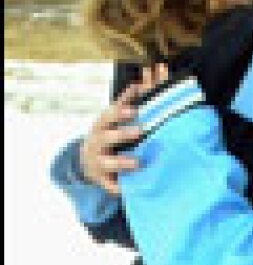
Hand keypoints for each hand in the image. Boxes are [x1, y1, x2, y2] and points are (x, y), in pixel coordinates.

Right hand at [79, 64, 171, 194]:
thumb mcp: (117, 117)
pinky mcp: (102, 180)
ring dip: (122, 162)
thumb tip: (151, 74)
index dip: (122, 109)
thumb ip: (133, 100)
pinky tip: (127, 190)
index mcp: (103, 123)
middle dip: (122, 132)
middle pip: (107, 135)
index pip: (111, 114)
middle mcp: (98, 141)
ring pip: (108, 162)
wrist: (89, 162)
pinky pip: (110, 186)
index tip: (136, 107)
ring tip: (137, 162)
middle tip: (141, 130)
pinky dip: (118, 188)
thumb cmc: (110, 135)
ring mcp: (98, 160)